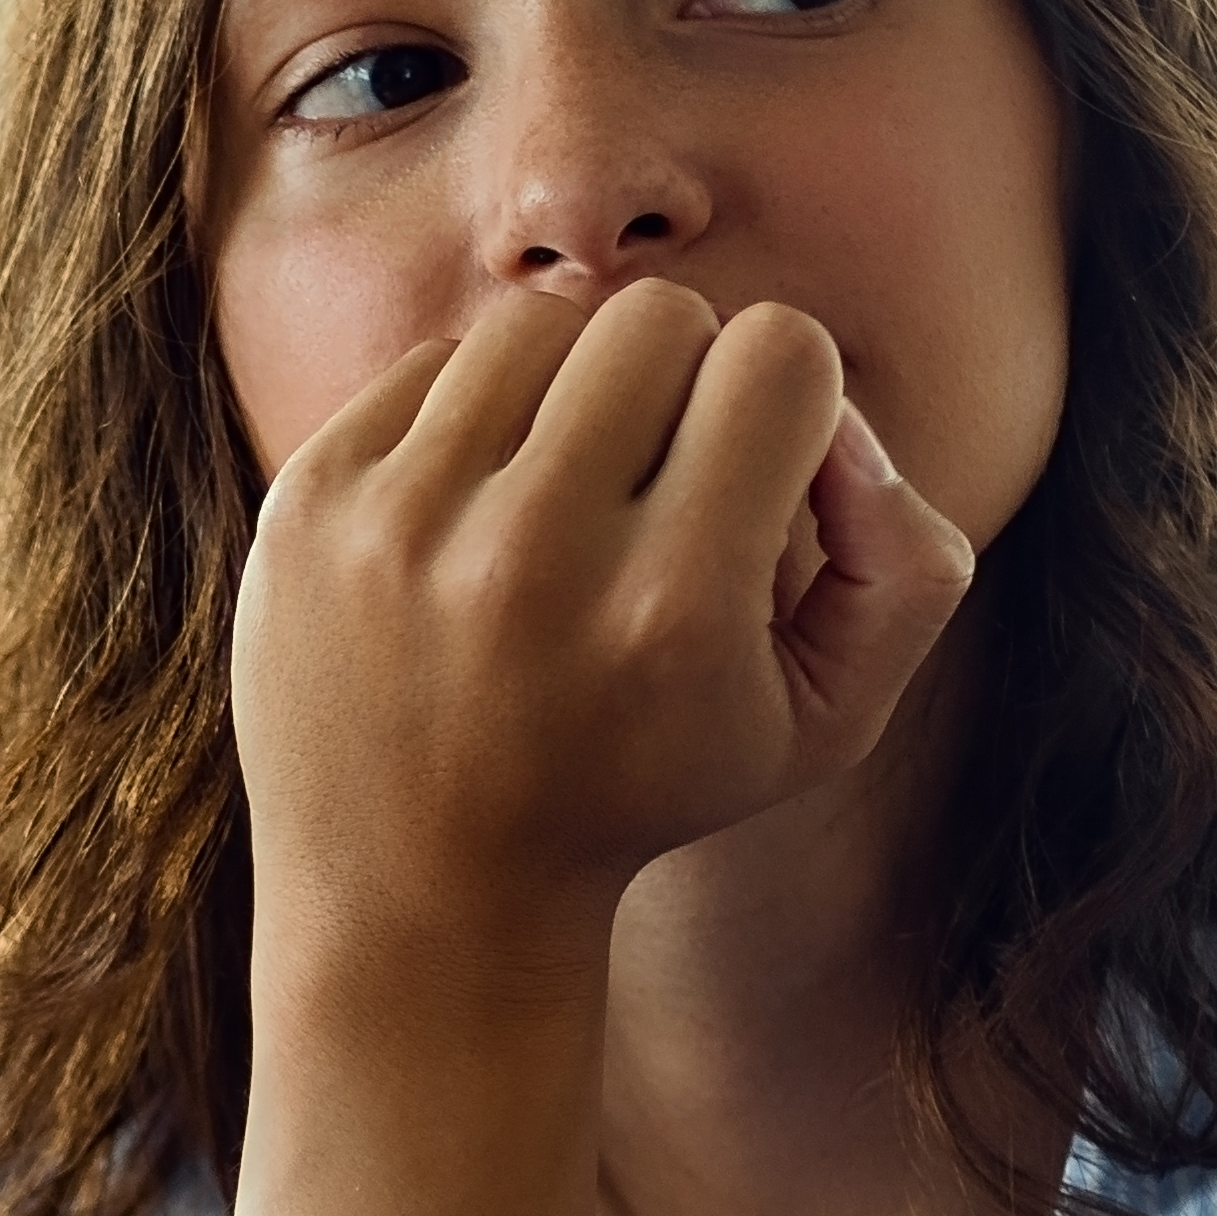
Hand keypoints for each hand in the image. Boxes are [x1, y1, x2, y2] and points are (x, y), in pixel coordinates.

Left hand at [228, 275, 980, 998]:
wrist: (416, 898)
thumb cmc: (642, 788)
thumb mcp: (824, 720)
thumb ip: (907, 564)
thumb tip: (845, 427)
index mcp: (670, 614)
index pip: (780, 355)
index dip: (792, 409)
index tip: (755, 489)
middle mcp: (528, 562)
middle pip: (660, 317)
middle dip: (685, 388)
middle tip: (660, 491)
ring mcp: (399, 528)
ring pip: (541, 324)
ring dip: (575, 393)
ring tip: (568, 499)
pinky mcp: (309, 506)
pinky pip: (433, 364)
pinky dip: (473, 424)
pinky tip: (474, 523)